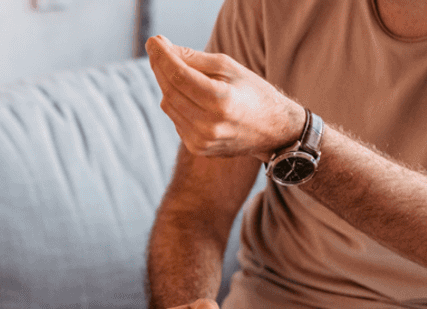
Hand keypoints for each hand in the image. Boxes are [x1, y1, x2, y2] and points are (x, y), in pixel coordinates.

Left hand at [144, 34, 306, 159]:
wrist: (272, 131)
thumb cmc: (253, 93)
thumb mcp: (230, 68)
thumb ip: (196, 59)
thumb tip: (164, 49)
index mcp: (221, 102)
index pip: (179, 76)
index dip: (162, 57)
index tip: (153, 41)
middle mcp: (209, 126)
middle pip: (170, 91)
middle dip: (160, 68)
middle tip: (157, 50)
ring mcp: (202, 141)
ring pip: (168, 106)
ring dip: (168, 86)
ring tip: (179, 72)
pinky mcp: (197, 149)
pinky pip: (176, 119)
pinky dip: (177, 103)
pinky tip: (191, 97)